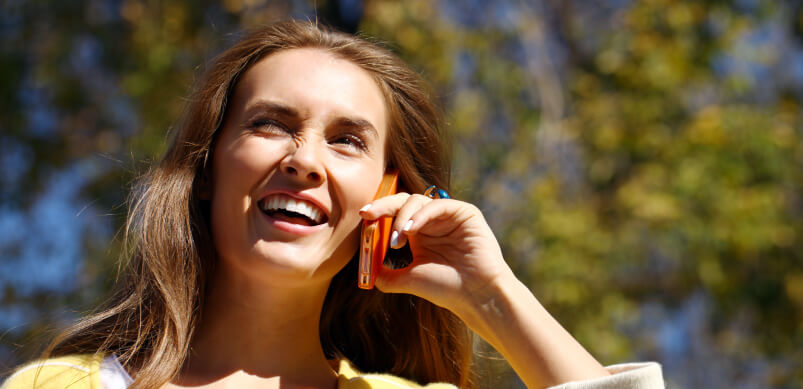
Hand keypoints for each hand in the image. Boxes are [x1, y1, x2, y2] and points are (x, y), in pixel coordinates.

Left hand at [359, 193, 514, 315]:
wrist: (475, 296)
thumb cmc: (446, 289)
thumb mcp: (409, 279)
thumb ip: (387, 274)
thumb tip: (367, 271)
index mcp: (420, 233)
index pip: (395, 214)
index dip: (378, 213)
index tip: (362, 216)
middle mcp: (433, 221)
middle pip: (403, 201)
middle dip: (383, 206)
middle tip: (368, 214)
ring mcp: (449, 215)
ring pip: (418, 201)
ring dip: (402, 217)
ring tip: (397, 240)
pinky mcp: (465, 212)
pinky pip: (438, 205)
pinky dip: (421, 215)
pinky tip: (411, 230)